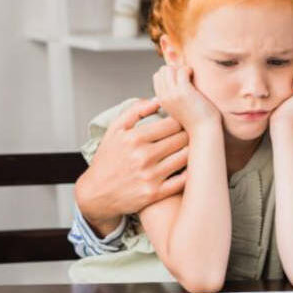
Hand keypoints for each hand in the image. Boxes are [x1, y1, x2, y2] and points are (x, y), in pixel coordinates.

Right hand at [75, 98, 188, 233]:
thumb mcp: (114, 130)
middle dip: (190, 134)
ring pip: (185, 158)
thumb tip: (158, 99)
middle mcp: (142, 157)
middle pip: (182, 139)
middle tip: (196, 133)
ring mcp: (149, 176)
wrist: (96, 194)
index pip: (173, 123)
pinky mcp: (155, 194)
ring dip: (193, 151)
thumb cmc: (107, 160)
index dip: (183, 120)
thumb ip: (135, 110)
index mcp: (134, 138)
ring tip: (196, 148)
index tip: (187, 121)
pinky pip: (182, 180)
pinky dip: (191, 172)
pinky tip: (191, 166)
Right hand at [152, 65, 220, 132]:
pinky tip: (194, 77)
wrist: (205, 132)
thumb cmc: (197, 119)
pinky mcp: (183, 92)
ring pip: (169, 69)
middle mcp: (165, 97)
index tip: (182, 80)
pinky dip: (189, 70)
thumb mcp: (180, 107)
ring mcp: (172, 94)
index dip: (170, 74)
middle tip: (187, 78)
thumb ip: (175, 95)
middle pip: (162, 71)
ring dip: (181, 69)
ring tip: (191, 77)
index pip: (158, 78)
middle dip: (175, 69)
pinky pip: (181, 71)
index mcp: (162, 101)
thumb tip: (177, 78)